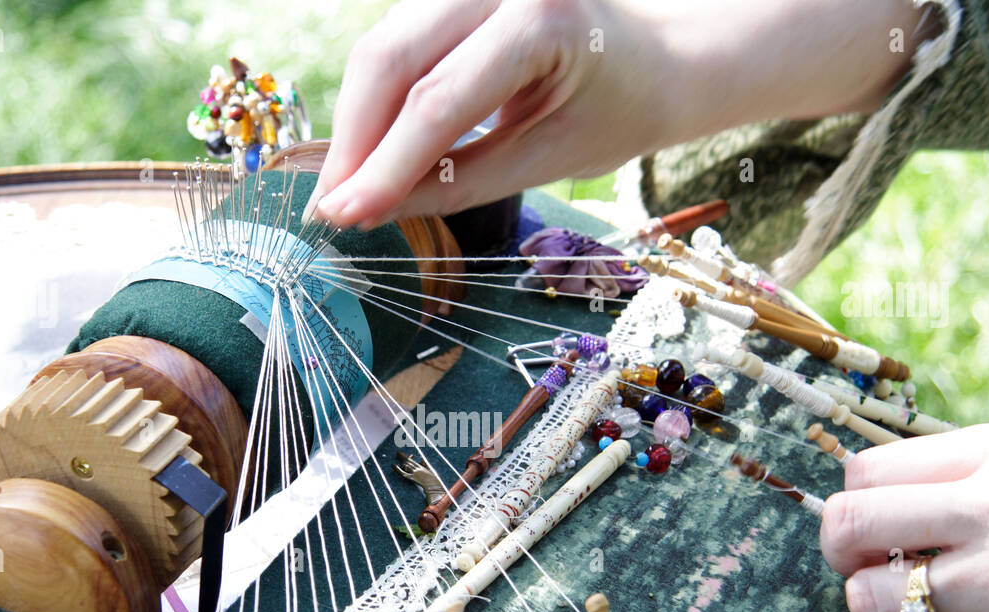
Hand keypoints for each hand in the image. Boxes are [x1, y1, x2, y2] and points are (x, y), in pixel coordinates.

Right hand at [310, 0, 932, 228]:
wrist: (659, 60)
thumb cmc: (617, 112)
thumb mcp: (548, 161)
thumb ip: (459, 183)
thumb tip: (371, 211)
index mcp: (541, 19)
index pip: (438, 100)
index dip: (383, 164)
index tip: (342, 215)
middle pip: (391, 57)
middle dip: (354, 140)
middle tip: (330, 207)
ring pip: (383, 46)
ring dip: (357, 122)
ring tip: (345, 189)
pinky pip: (397, 42)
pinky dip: (376, 101)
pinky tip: (368, 151)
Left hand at [820, 423, 988, 611]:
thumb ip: (952, 469)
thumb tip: (857, 489)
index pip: (864, 473)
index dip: (852, 502)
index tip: (869, 521)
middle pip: (849, 526)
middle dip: (838, 551)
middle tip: (861, 562)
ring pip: (871, 596)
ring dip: (876, 602)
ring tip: (912, 597)